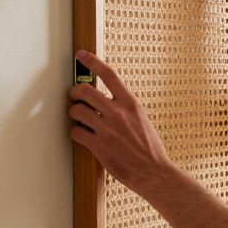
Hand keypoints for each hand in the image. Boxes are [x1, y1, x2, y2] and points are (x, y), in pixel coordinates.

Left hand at [68, 50, 175, 194]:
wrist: (154, 172)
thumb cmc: (150, 148)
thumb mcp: (142, 119)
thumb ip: (125, 108)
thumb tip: (108, 101)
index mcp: (130, 104)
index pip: (109, 75)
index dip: (92, 62)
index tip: (82, 55)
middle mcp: (117, 113)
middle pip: (84, 90)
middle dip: (74, 92)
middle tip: (74, 96)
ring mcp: (107, 129)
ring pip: (76, 111)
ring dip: (73, 113)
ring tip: (79, 118)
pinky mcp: (98, 146)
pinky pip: (76, 132)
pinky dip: (75, 132)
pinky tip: (82, 135)